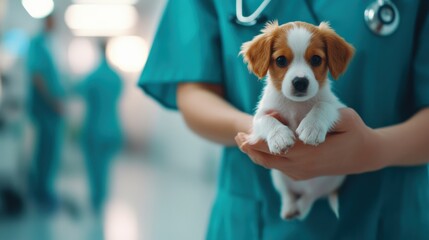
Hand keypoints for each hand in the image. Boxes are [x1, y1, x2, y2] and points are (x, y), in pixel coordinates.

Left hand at [235, 108, 384, 179]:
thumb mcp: (343, 118)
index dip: (260, 139)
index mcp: (308, 153)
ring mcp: (300, 172)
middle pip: (267, 158)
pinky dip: (265, 157)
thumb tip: (301, 133)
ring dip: (255, 153)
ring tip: (242, 140)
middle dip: (250, 147)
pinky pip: (277, 166)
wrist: (365, 155)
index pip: (276, 147)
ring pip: (270, 164)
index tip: (246, 131)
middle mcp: (301, 166)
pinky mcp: (300, 174)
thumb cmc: (354, 131)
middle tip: (237, 136)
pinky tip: (258, 147)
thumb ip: (321, 121)